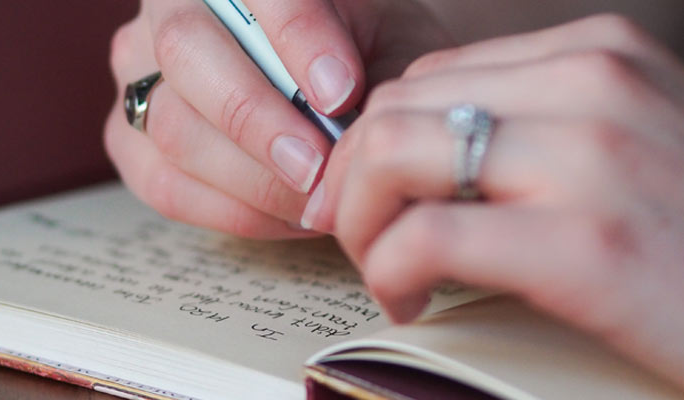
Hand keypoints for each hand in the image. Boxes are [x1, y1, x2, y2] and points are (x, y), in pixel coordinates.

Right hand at [104, 0, 451, 238]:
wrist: (325, 81)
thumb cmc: (358, 57)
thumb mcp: (385, 44)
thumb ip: (375, 72)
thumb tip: (342, 132)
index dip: (296, 37)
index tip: (340, 93)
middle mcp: (170, 7)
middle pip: (186, 50)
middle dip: (257, 119)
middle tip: (317, 167)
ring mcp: (138, 73)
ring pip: (172, 126)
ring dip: (250, 178)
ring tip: (316, 201)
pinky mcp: (129, 137)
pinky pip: (166, 185)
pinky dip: (233, 211)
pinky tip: (288, 215)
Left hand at [305, 14, 683, 386]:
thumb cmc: (681, 236)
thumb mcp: (613, 149)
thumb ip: (526, 130)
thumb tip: (410, 152)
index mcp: (597, 56)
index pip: (427, 79)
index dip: (373, 143)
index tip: (365, 195)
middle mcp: (594, 86)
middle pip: (395, 111)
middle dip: (350, 184)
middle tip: (359, 237)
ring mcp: (593, 158)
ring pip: (391, 156)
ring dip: (362, 225)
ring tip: (386, 270)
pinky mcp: (588, 245)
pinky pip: (426, 237)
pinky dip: (390, 271)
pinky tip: (411, 298)